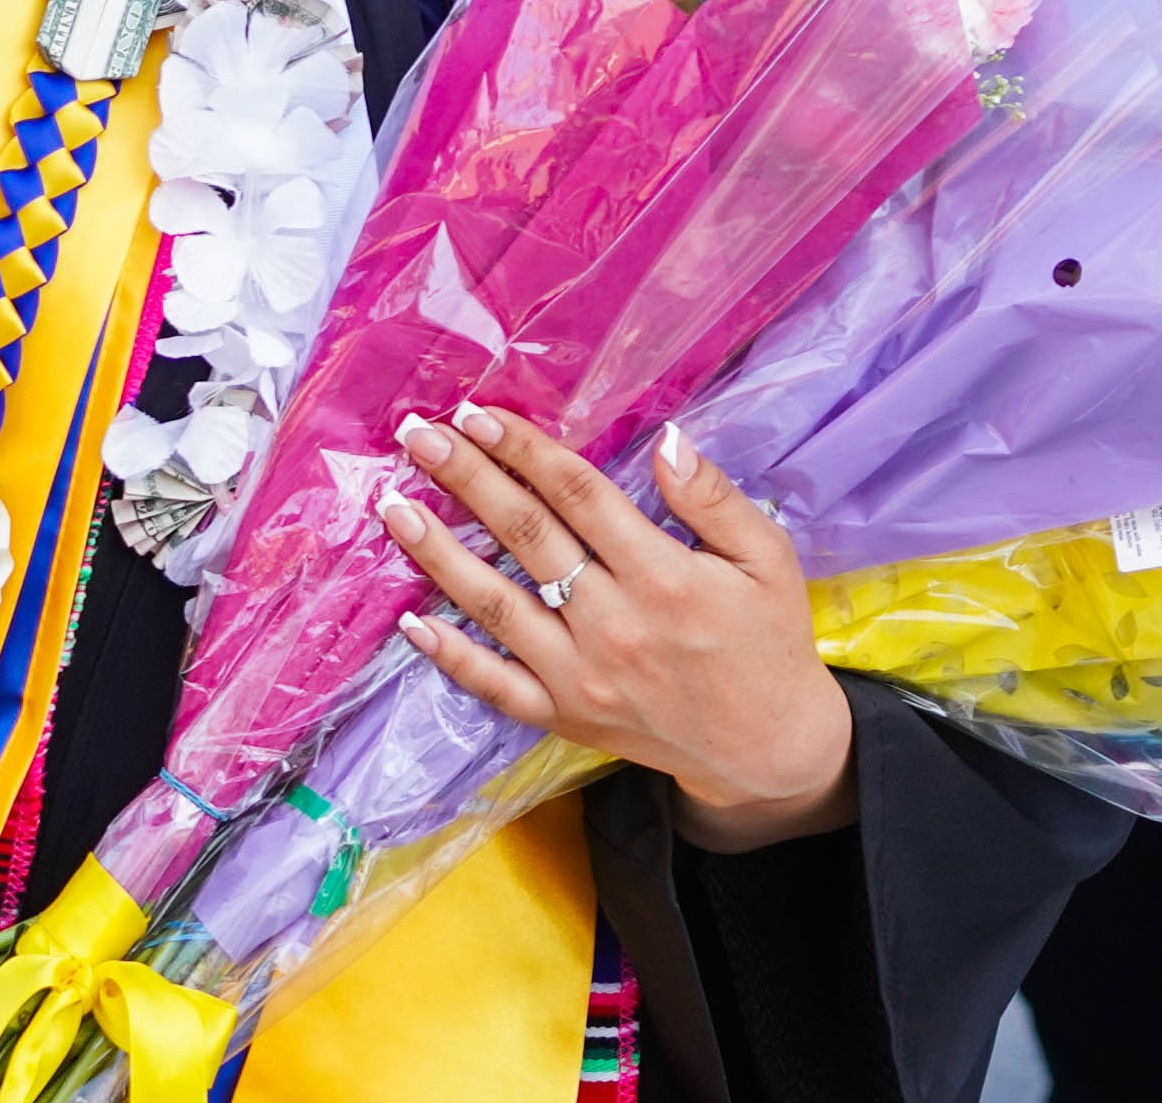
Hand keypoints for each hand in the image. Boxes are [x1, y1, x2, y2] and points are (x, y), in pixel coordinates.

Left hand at [384, 407, 857, 847]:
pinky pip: (495, 686)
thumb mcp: (767, 558)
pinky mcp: (566, 717)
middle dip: (465, 478)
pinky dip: (449, 655)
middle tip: (417, 435)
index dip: (524, 449)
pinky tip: (409, 619)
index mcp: (664, 576)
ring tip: (393, 506)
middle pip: (525, 536)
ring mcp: (582, 675)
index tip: (477, 414)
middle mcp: (613, 623)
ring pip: (494, 604)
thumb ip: (713, 499)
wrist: (767, 748)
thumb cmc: (768, 639)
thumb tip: (665, 439)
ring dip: (437, 552)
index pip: (578, 494)